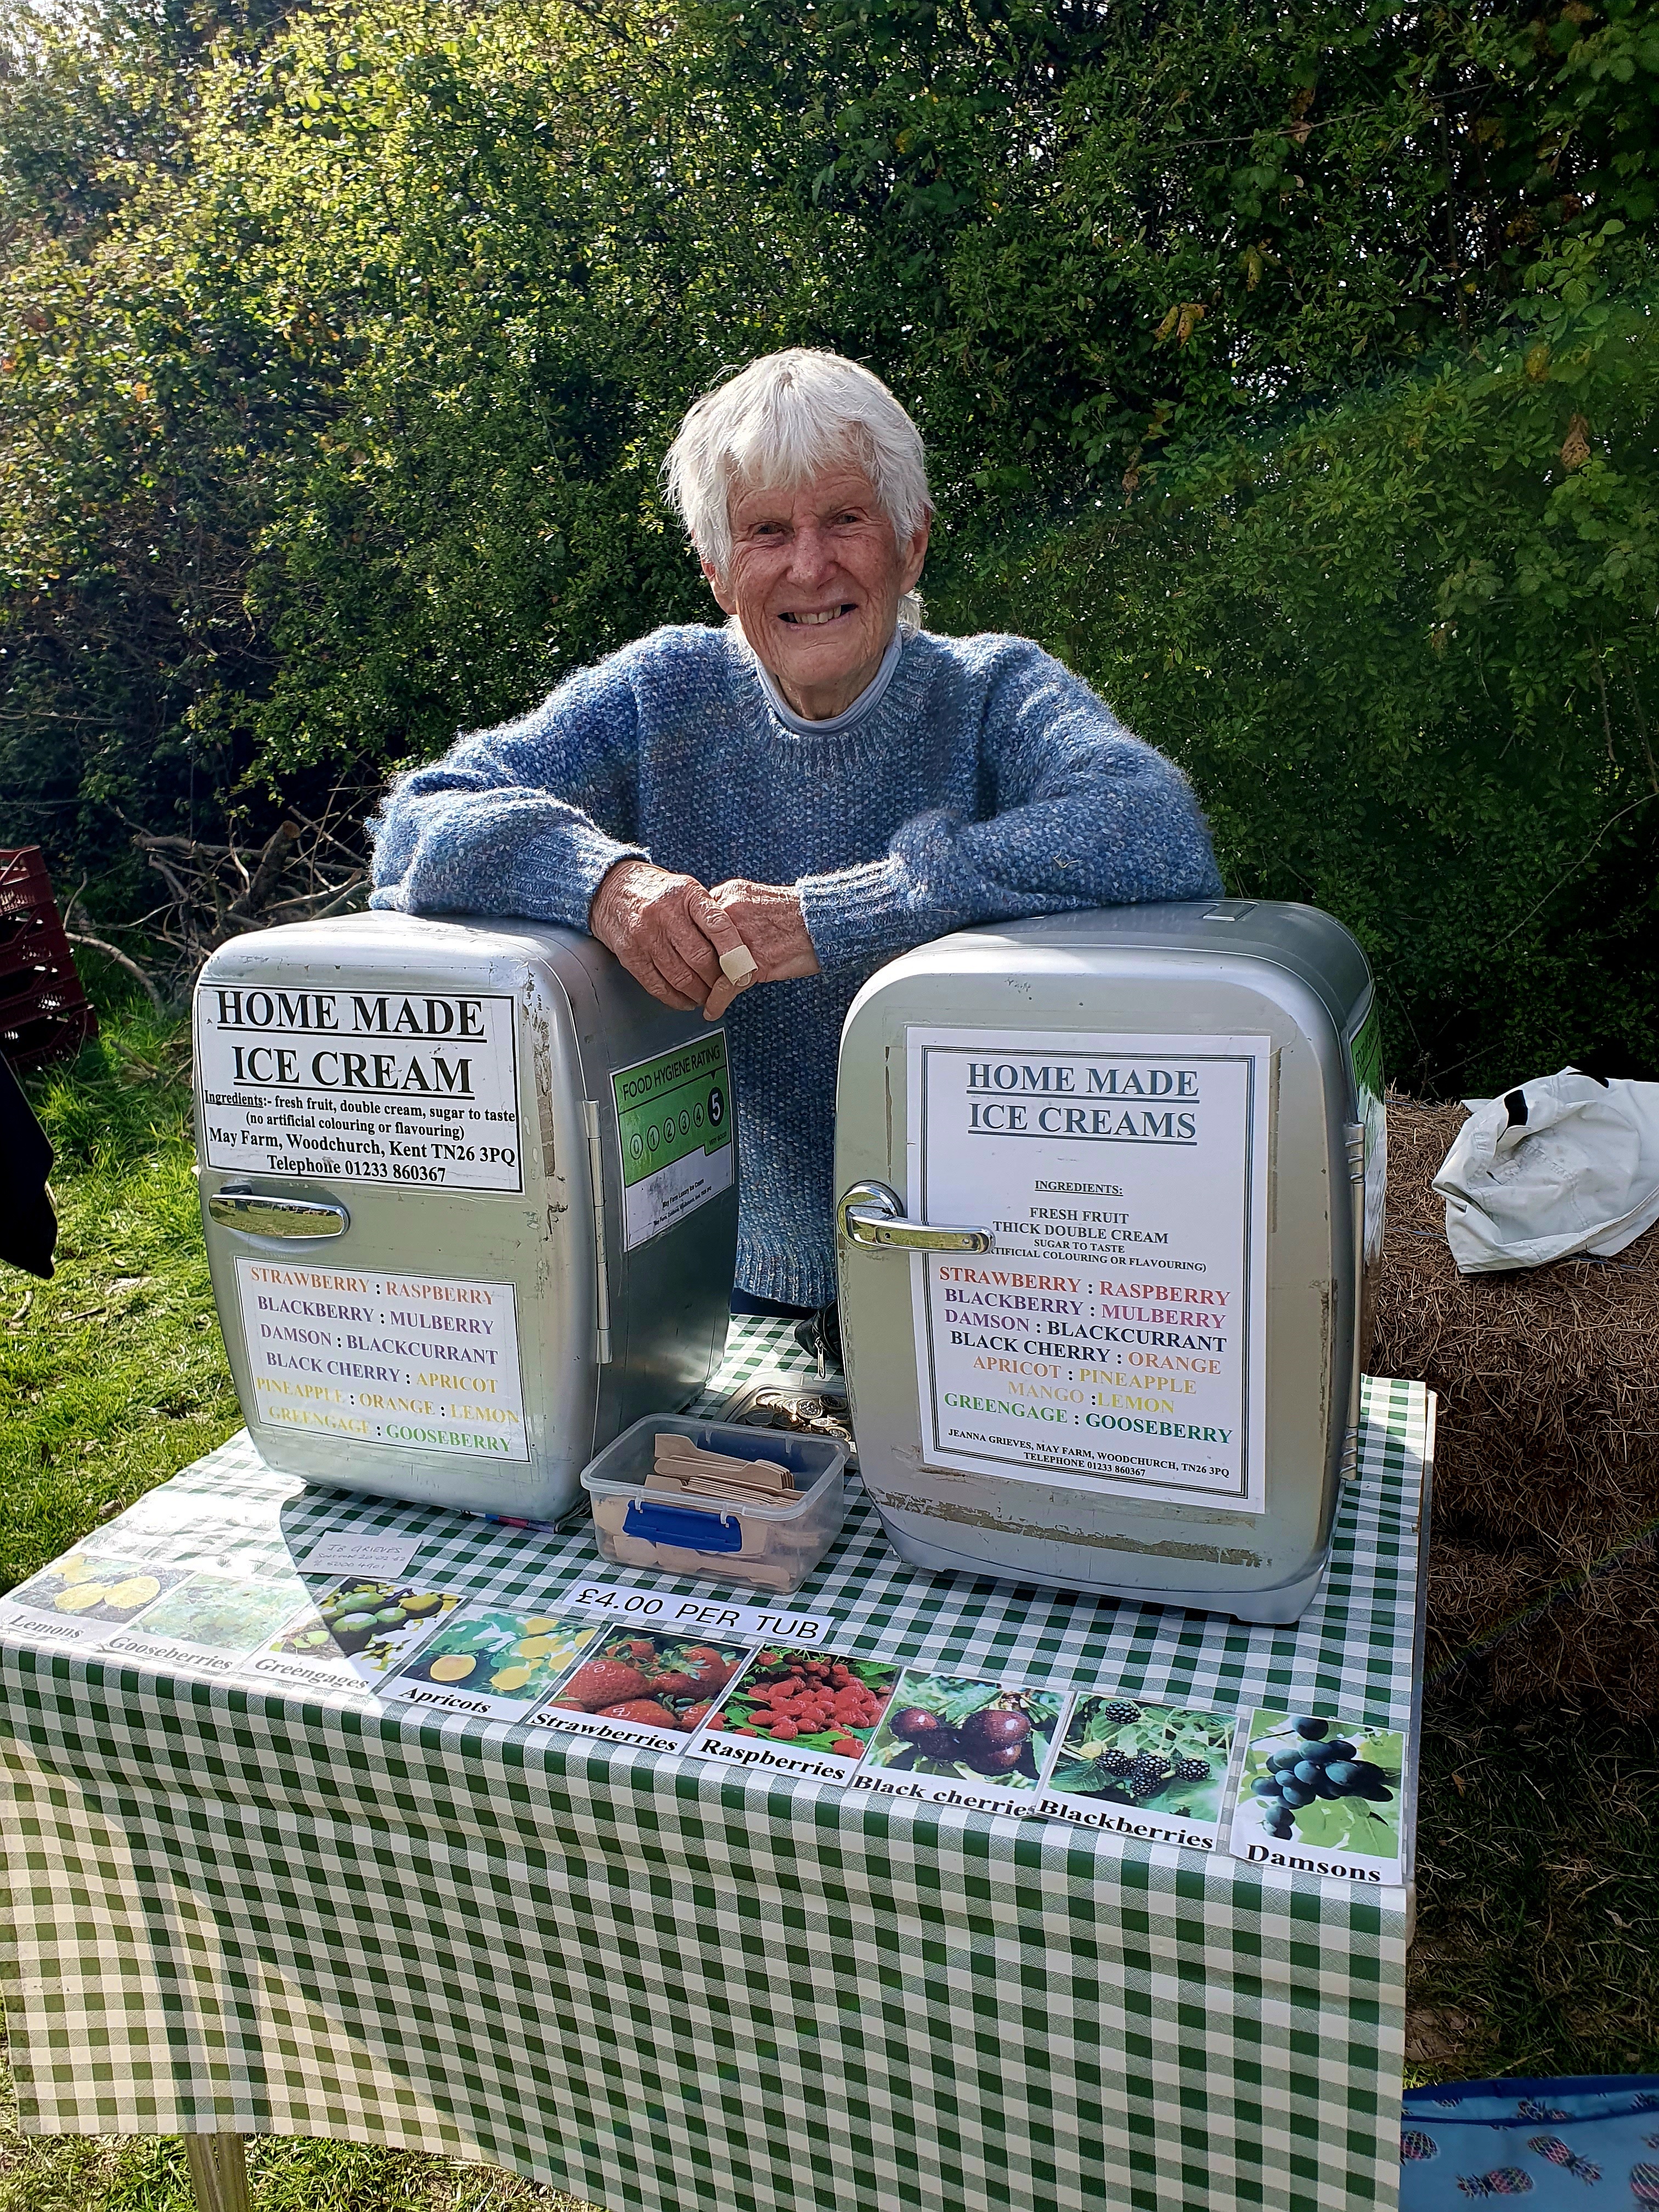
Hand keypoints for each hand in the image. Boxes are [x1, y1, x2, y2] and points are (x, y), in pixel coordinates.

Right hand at [589, 860, 751, 1015]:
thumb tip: (737, 948)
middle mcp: (665, 914)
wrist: (611, 889)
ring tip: (707, 996)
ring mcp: (645, 935)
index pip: (718, 926)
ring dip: (698, 993)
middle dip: (716, 980)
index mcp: (686, 894)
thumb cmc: (657, 892)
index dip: (735, 952)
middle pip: (700, 958)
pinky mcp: (630, 954)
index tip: (745, 969)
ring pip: (680, 977)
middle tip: (725, 987)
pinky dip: (675, 999)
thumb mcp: (686, 889)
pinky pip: (657, 985)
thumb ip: (709, 913)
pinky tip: (685, 1000)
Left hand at [699, 878, 820, 1018]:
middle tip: (693, 977)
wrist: (822, 922)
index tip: (690, 953)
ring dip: (702, 985)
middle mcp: (730, 913)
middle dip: (695, 965)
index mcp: (730, 894)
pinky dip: (716, 1002)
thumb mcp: (758, 898)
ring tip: (701, 995)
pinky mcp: (752, 962)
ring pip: (706, 966)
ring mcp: (739, 938)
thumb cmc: (797, 915)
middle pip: (696, 943)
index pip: (695, 920)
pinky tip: (713, 1008)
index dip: (693, 941)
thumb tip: (715, 927)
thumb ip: (733, 910)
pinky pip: (725, 986)